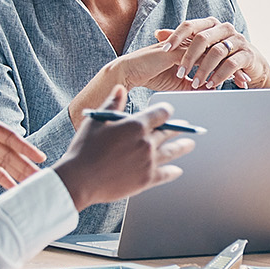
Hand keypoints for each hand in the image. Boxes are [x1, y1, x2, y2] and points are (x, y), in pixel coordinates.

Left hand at [0, 94, 44, 188]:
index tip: (40, 157)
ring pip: (3, 161)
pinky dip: (1, 177)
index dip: (24, 147)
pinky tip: (12, 187)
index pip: (8, 136)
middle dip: (25, 165)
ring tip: (32, 185)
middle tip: (41, 178)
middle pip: (10, 152)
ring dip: (17, 172)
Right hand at [52, 85, 195, 211]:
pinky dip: (172, 172)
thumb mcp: (96, 121)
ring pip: (171, 152)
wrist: (79, 179)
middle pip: (168, 132)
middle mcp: (146, 142)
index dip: (166, 111)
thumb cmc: (85, 149)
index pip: (161, 113)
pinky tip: (177, 170)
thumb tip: (120, 88)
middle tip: (187, 127)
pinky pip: (165, 174)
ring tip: (190, 144)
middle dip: (178, 128)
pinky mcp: (146, 180)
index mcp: (136, 125)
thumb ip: (112, 104)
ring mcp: (148, 162)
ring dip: (182, 147)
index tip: (167, 111)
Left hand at [157, 18, 269, 89]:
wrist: (252, 65)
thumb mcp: (202, 47)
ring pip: (216, 52)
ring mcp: (238, 40)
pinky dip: (219, 75)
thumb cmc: (224, 55)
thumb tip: (158, 33)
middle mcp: (224, 28)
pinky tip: (211, 84)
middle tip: (180, 72)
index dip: (176, 36)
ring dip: (204, 69)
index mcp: (211, 24)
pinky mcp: (247, 54)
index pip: (190, 25)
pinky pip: (231, 64)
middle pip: (202, 38)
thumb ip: (182, 40)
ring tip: (196, 83)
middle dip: (189, 57)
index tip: (164, 50)